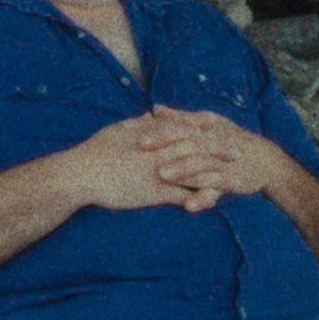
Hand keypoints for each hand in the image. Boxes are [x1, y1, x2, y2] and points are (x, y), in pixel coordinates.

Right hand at [49, 113, 229, 213]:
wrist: (81, 174)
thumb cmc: (95, 151)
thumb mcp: (118, 130)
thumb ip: (139, 124)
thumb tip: (153, 117)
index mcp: (150, 134)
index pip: (182, 126)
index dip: (201, 124)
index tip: (217, 122)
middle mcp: (159, 151)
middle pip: (195, 147)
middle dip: (218, 148)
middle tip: (237, 149)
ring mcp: (158, 172)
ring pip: (193, 171)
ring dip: (214, 173)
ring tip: (232, 177)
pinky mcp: (153, 193)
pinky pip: (181, 195)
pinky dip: (197, 198)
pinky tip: (210, 202)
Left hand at [134, 107, 302, 205]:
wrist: (266, 160)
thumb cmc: (231, 140)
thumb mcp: (208, 125)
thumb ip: (181, 118)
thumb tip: (156, 109)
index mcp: (205, 127)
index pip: (178, 125)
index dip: (157, 127)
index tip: (134, 130)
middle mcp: (213, 141)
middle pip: (187, 140)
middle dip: (164, 144)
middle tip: (140, 148)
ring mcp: (223, 161)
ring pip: (201, 164)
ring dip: (182, 169)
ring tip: (161, 175)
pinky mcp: (233, 180)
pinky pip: (216, 188)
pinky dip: (203, 197)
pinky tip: (188, 206)